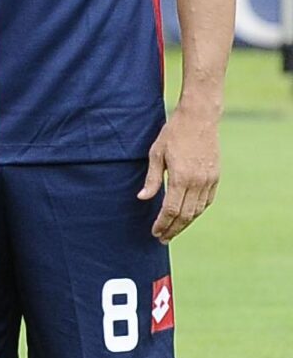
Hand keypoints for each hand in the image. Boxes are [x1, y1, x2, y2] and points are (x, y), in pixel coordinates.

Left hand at [139, 109, 219, 242]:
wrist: (199, 119)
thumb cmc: (173, 134)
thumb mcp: (156, 154)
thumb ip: (152, 179)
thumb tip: (143, 198)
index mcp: (181, 177)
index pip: (171, 209)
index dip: (163, 223)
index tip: (155, 232)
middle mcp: (198, 182)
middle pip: (186, 214)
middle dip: (173, 228)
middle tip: (162, 238)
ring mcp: (209, 180)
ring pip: (198, 210)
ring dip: (185, 223)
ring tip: (173, 230)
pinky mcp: (215, 176)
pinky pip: (207, 201)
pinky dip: (197, 211)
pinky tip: (188, 216)